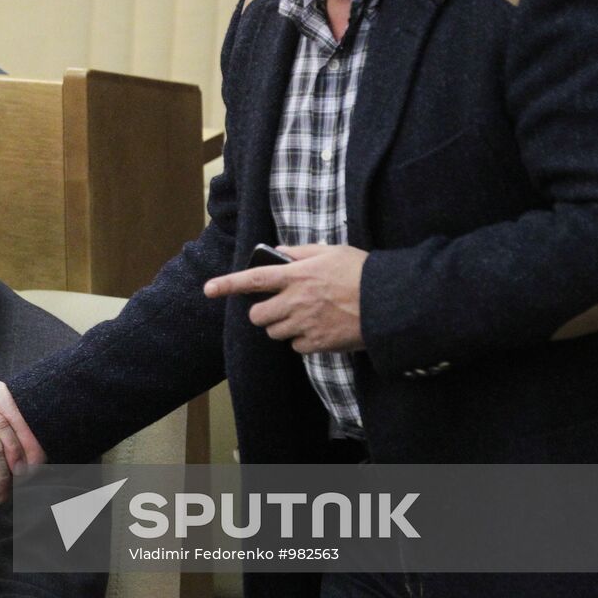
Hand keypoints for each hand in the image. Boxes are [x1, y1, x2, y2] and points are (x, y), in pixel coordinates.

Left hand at [204, 244, 367, 353]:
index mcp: (296, 275)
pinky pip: (296, 347)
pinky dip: (303, 341)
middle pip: (258, 315)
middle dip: (264, 313)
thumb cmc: (362, 272)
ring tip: (304, 316)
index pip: (254, 279)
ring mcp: (305, 324)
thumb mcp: (332, 251)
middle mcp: (296, 301)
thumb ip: (301, 252)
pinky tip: (320, 329)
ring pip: (275, 333)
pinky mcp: (318, 344)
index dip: (227, 284)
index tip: (208, 289)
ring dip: (282, 327)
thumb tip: (278, 251)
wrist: (389, 302)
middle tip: (279, 307)